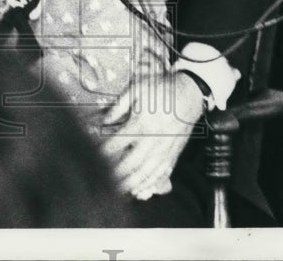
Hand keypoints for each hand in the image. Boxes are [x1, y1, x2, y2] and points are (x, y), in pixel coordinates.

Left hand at [99, 72, 204, 199]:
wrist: (190, 94)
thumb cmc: (162, 90)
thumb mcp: (137, 89)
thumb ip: (119, 106)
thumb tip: (104, 121)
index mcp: (141, 122)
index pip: (118, 142)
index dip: (103, 152)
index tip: (92, 157)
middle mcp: (153, 139)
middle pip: (130, 163)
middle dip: (114, 174)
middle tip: (100, 181)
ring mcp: (164, 149)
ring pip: (145, 172)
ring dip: (130, 184)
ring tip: (116, 192)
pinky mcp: (173, 154)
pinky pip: (161, 174)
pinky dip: (149, 184)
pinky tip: (139, 191)